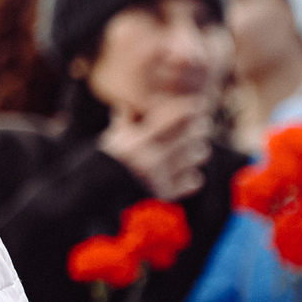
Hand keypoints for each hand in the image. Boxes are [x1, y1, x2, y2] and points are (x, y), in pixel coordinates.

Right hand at [97, 95, 213, 200]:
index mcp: (137, 141)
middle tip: (203, 125)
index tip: (199, 104)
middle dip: (200, 128)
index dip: (188, 108)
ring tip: (198, 148)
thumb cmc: (105, 165)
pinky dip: (194, 176)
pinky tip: (189, 172)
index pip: (170, 117)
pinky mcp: (166, 194)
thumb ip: (122, 124)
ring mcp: (160, 177)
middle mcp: (150, 158)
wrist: (98, 198)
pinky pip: (194, 181)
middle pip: (190, 136)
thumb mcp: (111, 141)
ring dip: (199, 150)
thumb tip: (123, 107)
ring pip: (196, 157)